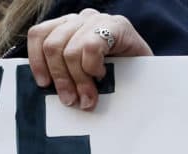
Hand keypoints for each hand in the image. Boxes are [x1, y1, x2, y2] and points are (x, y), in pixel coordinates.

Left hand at [27, 8, 152, 110]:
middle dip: (60, 78)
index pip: (39, 35)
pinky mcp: (116, 25)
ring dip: (77, 80)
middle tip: (71, 100)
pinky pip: (90, 47)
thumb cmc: (116, 76)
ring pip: (69, 50)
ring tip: (88, 97)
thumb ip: (65, 75)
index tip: (44, 84)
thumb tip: (48, 91)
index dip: (36, 61)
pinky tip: (102, 75)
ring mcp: (97, 20)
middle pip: (52, 46)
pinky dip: (92, 67)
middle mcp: (79, 19)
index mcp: (66, 27)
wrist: (151, 74)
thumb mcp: (83, 74)